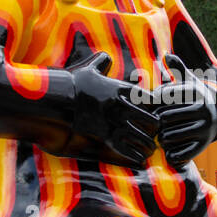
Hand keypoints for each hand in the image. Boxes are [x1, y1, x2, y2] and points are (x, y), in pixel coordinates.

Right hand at [70, 50, 159, 168]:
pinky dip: (136, 155)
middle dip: (155, 128)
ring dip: (149, 145)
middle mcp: (121, 106)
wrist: (59, 98)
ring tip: (152, 149)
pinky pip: (127, 149)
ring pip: (142, 137)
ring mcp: (114, 122)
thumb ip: (101, 62)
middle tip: (156, 132)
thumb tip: (106, 57)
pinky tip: (141, 159)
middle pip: (151, 120)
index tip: (154, 111)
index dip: (156, 107)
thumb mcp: (90, 69)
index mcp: (122, 89)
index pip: (151, 99)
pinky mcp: (105, 136)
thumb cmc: (74, 83)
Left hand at [156, 53, 216, 167]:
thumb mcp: (189, 80)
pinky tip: (171, 148)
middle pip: (163, 118)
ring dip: (161, 138)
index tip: (153, 106)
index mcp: (196, 92)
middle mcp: (203, 110)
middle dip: (156, 122)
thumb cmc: (195, 97)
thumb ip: (177, 67)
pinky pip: (179, 153)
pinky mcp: (204, 145)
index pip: (162, 97)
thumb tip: (166, 55)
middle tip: (155, 124)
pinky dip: (171, 153)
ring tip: (162, 135)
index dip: (152, 102)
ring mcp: (204, 128)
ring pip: (168, 136)